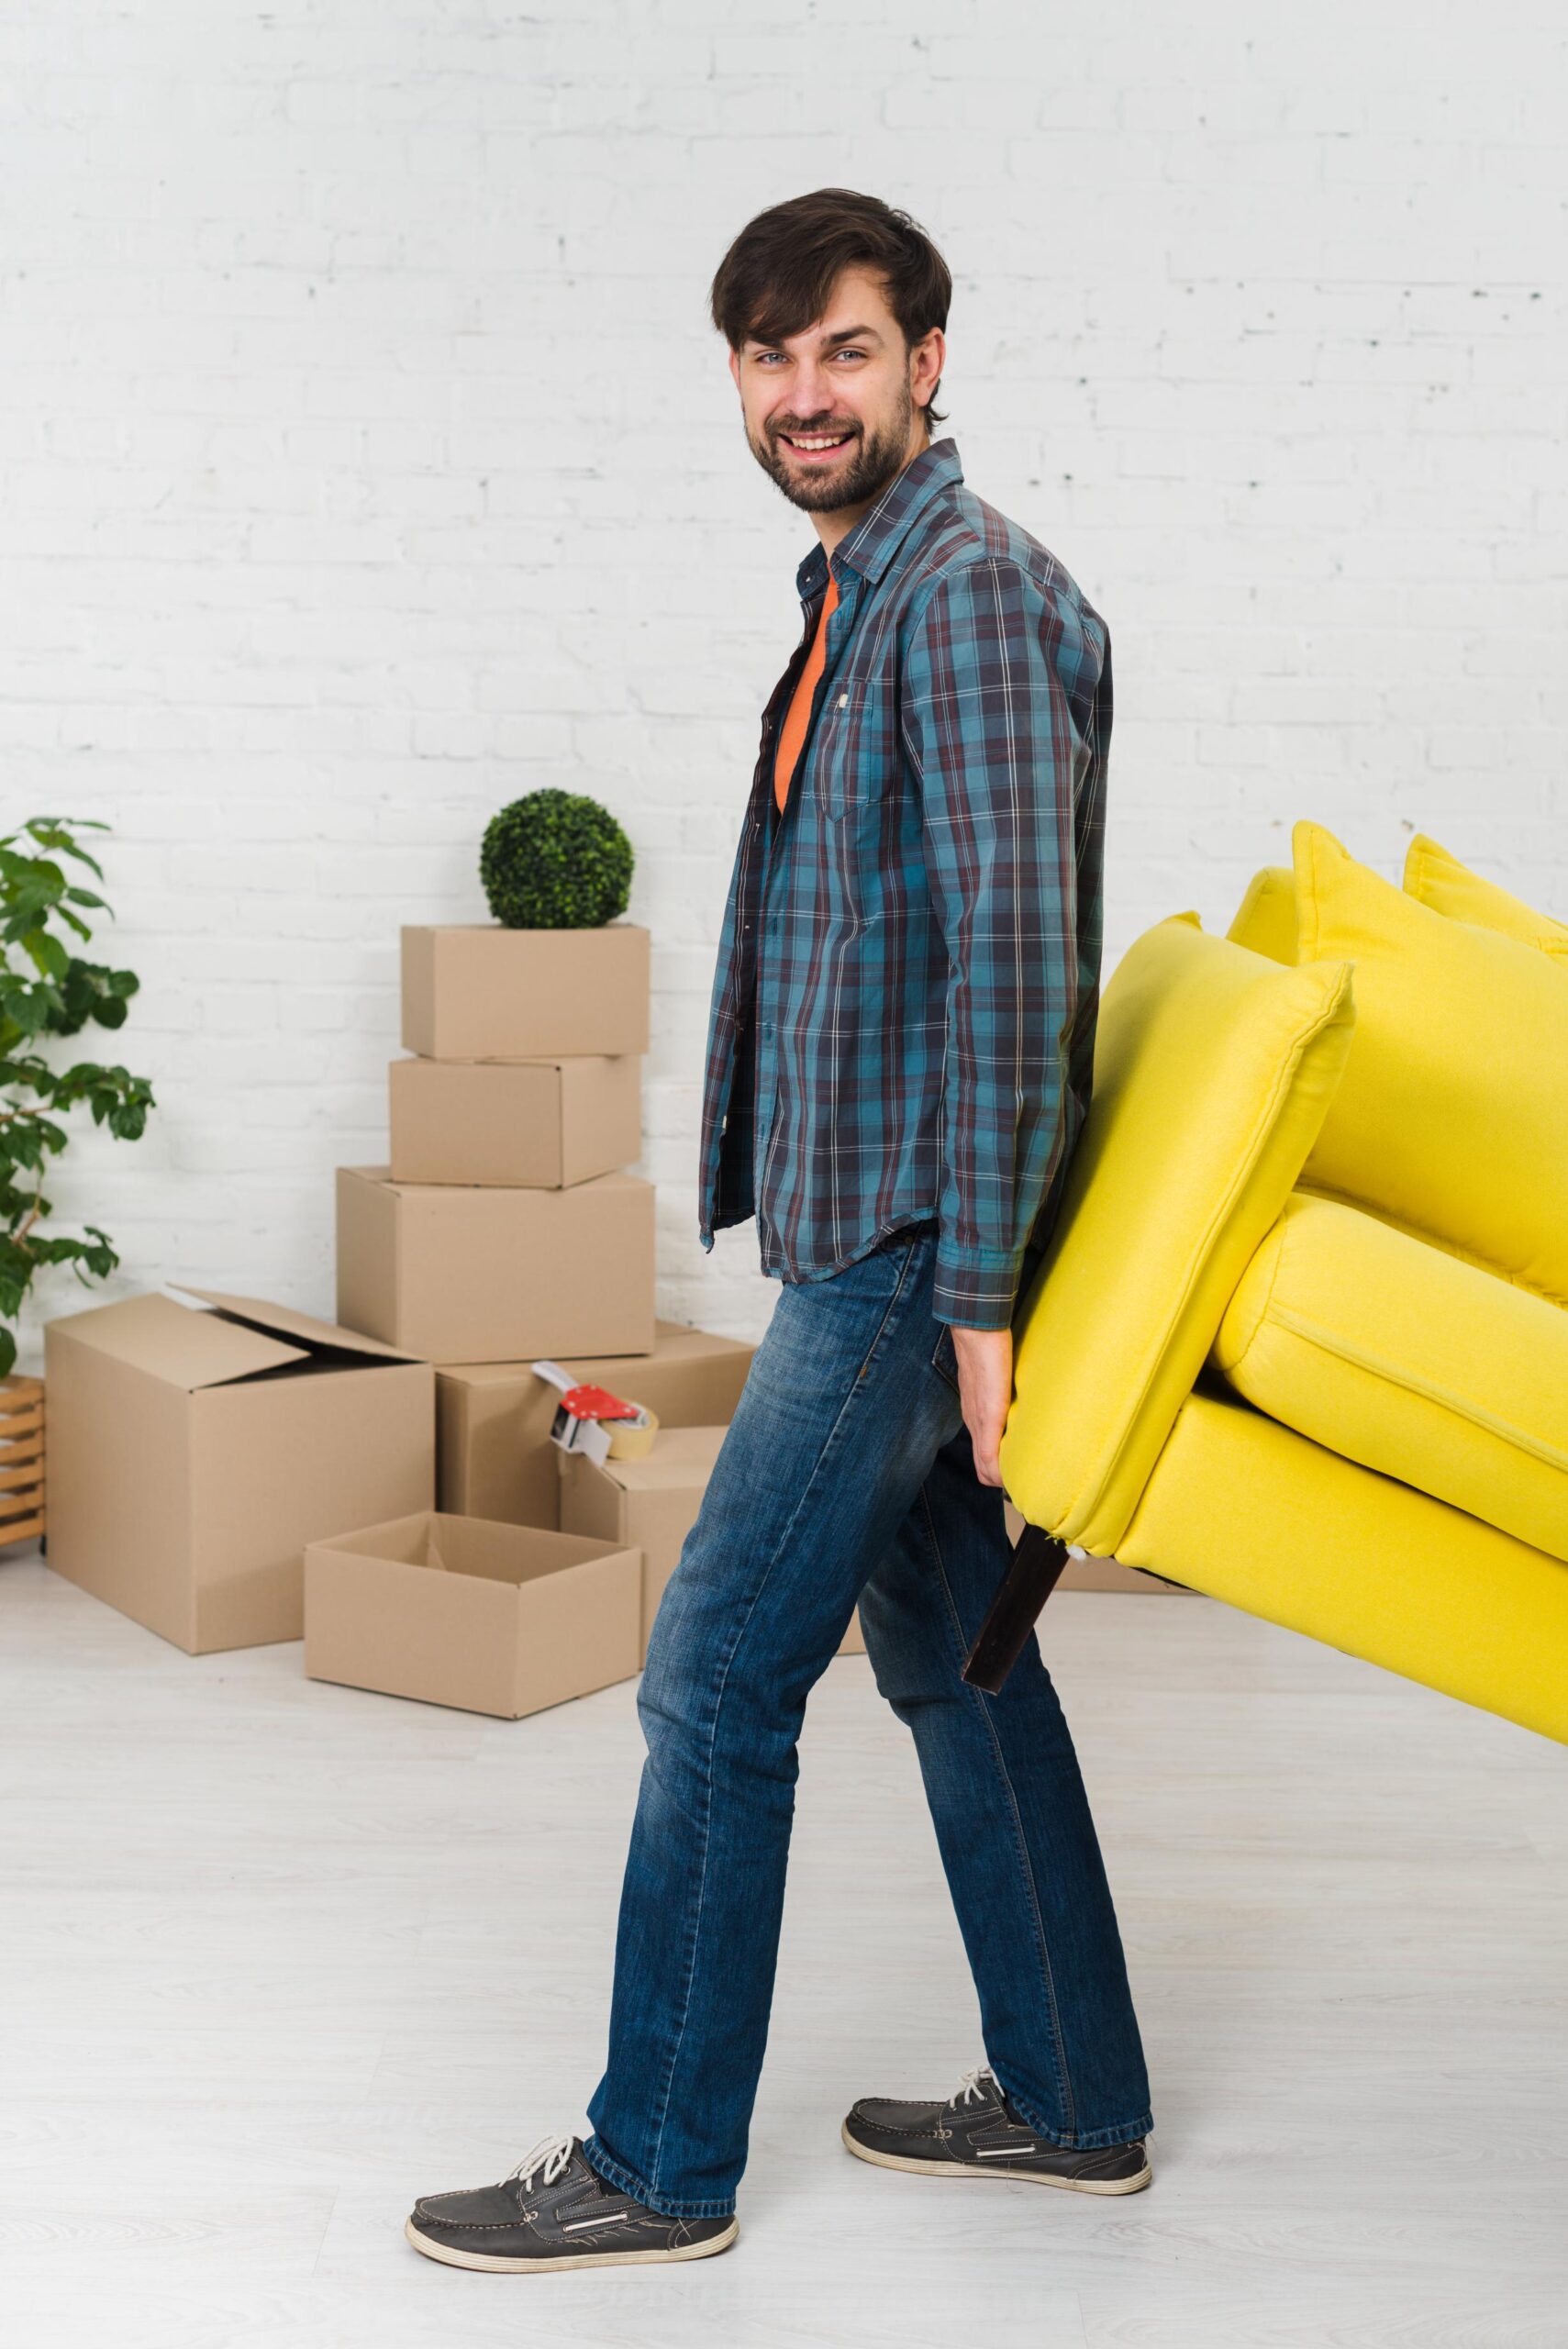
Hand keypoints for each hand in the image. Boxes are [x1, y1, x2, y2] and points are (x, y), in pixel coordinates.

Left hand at [949, 1323, 1013, 1486]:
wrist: (976, 1332)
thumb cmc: (989, 1350)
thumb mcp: (998, 1379)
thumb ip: (1006, 1393)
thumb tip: (1023, 1402)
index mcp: (976, 1417)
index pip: (983, 1460)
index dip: (1001, 1472)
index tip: (1023, 1472)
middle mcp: (974, 1424)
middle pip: (983, 1472)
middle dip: (1004, 1481)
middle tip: (1027, 1479)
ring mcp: (979, 1423)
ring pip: (986, 1470)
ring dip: (1004, 1477)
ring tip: (1026, 1476)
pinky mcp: (988, 1418)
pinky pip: (990, 1457)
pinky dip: (1002, 1471)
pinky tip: (1019, 1471)